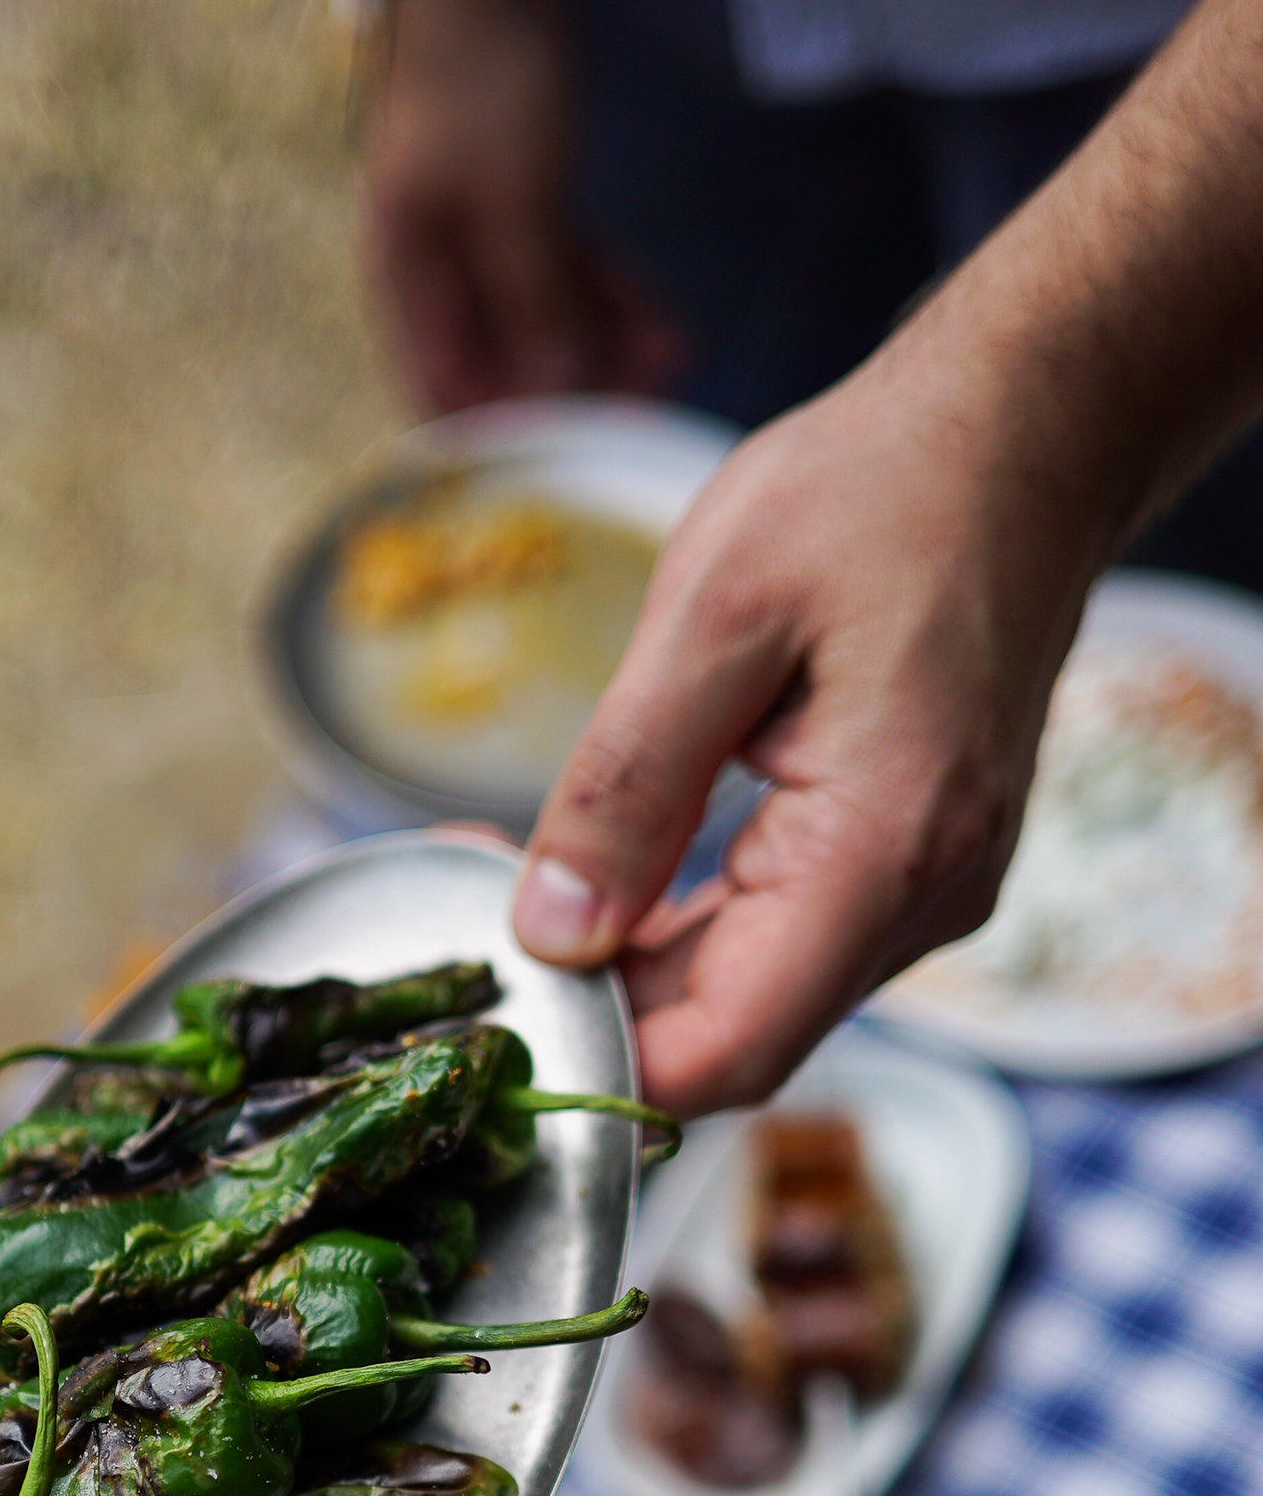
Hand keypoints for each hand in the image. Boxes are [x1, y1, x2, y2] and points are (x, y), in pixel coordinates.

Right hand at [362, 0, 680, 414]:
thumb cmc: (478, 81)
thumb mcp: (511, 200)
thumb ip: (531, 299)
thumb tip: (554, 394)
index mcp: (407, 279)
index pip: (445, 391)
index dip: (504, 432)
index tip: (573, 455)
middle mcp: (438, 273)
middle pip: (503, 364)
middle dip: (573, 396)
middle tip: (642, 418)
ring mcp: (481, 240)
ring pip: (544, 321)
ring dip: (605, 351)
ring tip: (670, 373)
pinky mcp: (522, 208)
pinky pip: (566, 274)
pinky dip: (610, 301)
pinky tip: (663, 329)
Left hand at [511, 304, 1116, 1114]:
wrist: (1023, 438)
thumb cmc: (880, 491)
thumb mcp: (714, 612)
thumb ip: (626, 786)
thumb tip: (548, 932)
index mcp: (883, 852)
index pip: (726, 1053)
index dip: (595, 1057)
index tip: (492, 987)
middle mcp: (922, 904)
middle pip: (731, 1038)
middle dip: (590, 999)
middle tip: (471, 897)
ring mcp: (925, 897)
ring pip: (750, 999)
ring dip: (628, 965)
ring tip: (519, 868)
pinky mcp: (908, 872)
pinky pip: (781, 945)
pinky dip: (682, 927)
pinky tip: (607, 865)